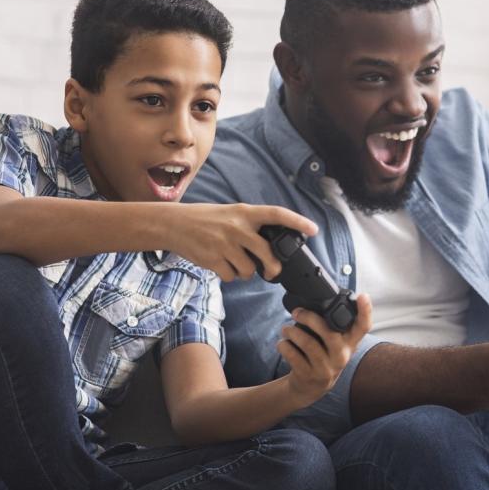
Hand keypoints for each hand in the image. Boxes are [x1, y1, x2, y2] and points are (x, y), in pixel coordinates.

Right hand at [170, 203, 316, 281]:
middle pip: (267, 253)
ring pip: (249, 269)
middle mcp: (237, 227)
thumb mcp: (231, 213)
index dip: (297, 222)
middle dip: (273, 267)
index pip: (277, 214)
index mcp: (245, 212)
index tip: (314, 229)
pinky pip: (231, 276)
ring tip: (235, 262)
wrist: (174, 224)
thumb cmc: (206, 219)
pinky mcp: (213, 259)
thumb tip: (272, 247)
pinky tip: (221, 265)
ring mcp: (225, 244)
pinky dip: (229, 275)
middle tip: (272, 272)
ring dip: (245, 272)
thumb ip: (251, 226)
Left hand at [278, 294, 373, 405]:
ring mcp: (326, 368)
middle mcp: (341, 356)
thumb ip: (333, 327)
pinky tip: (283, 343)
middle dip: (310, 318)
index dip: (365, 311)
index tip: (363, 296)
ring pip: (308, 344)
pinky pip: (294, 356)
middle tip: (297, 312)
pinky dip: (284, 346)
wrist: (310, 388)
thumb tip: (319, 301)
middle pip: (329, 333)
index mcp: (350, 344)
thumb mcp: (334, 344)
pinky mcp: (309, 375)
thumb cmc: (323, 357)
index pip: (363, 326)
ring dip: (292, 332)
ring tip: (286, 329)